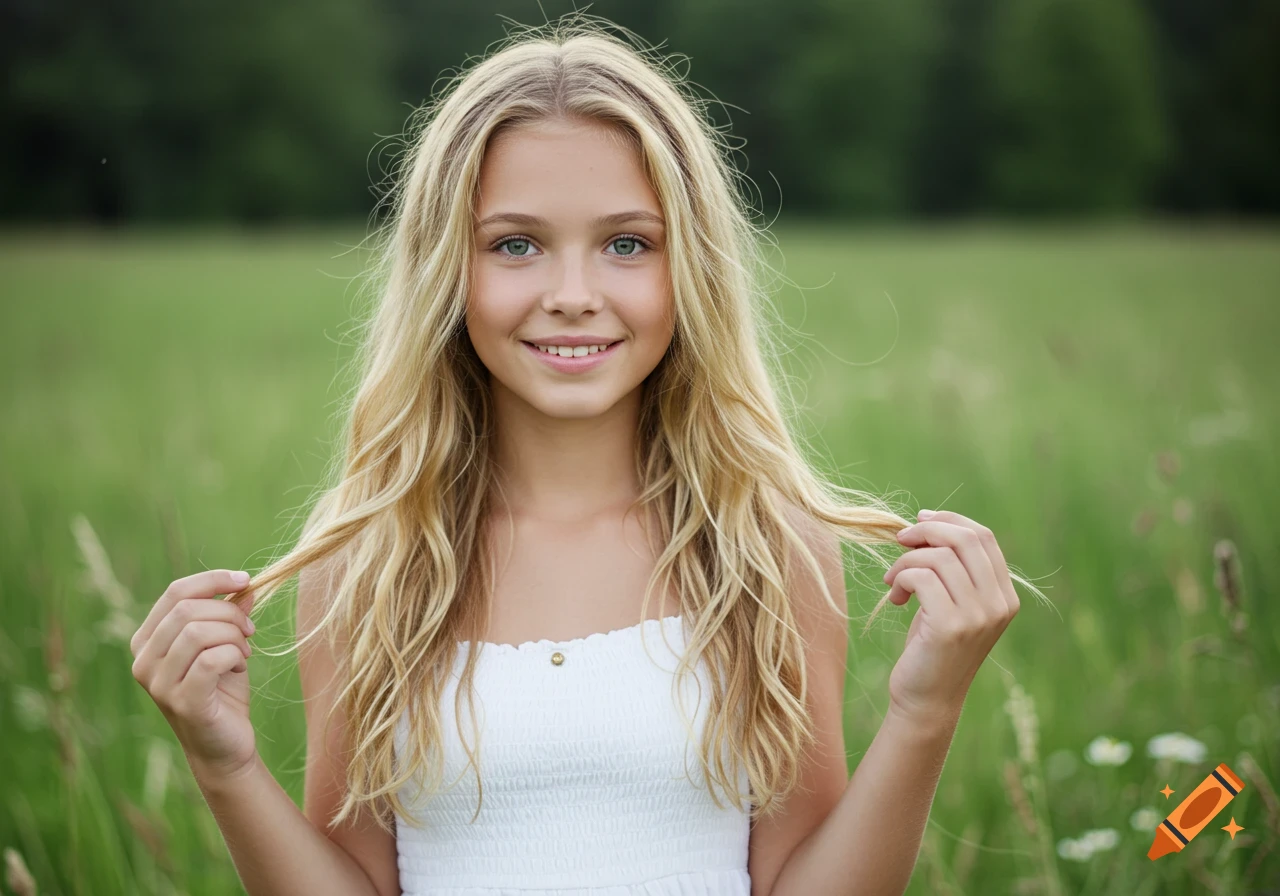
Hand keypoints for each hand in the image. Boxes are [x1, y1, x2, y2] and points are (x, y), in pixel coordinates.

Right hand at [130, 569, 258, 782]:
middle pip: (187, 609)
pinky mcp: (181, 702)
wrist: (225, 746)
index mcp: (148, 641)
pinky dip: (233, 656)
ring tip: (244, 652)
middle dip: (229, 613)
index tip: (245, 580)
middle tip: (250, 631)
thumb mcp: (226, 645)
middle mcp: (144, 661)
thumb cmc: (223, 692)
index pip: (175, 592)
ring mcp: (158, 684)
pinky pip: (210, 659)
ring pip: (198, 632)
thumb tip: (244, 585)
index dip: (212, 580)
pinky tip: (239, 667)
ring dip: (233, 636)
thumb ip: (230, 615)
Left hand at [881, 509, 1019, 726]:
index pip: (984, 537)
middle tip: (899, 540)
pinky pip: (921, 577)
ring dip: (905, 561)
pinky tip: (894, 598)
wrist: (926, 699)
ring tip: (893, 582)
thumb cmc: (931, 647)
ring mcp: (978, 616)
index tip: (919, 519)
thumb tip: (927, 520)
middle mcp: (999, 604)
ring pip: (938, 556)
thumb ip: (951, 567)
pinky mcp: (951, 626)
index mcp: (1005, 595)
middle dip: (926, 530)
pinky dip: (901, 578)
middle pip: (965, 539)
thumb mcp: (949, 602)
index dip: (950, 520)